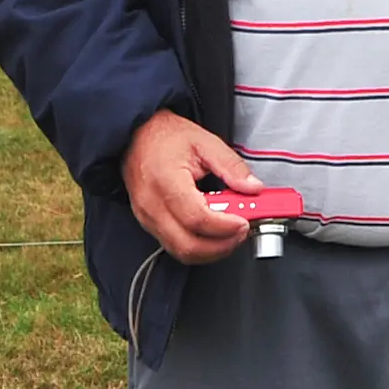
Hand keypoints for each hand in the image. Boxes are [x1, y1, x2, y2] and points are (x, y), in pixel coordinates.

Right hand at [127, 108, 261, 263]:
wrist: (135, 136)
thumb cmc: (164, 137)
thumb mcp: (204, 142)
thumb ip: (231, 165)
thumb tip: (253, 187)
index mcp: (166, 181)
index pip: (197, 218)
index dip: (225, 226)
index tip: (243, 221)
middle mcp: (152, 205)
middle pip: (188, 245)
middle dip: (221, 246)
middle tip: (241, 232)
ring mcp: (147, 218)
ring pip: (181, 252)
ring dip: (211, 250)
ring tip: (230, 233)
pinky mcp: (148, 224)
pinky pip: (174, 246)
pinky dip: (198, 247)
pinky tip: (212, 233)